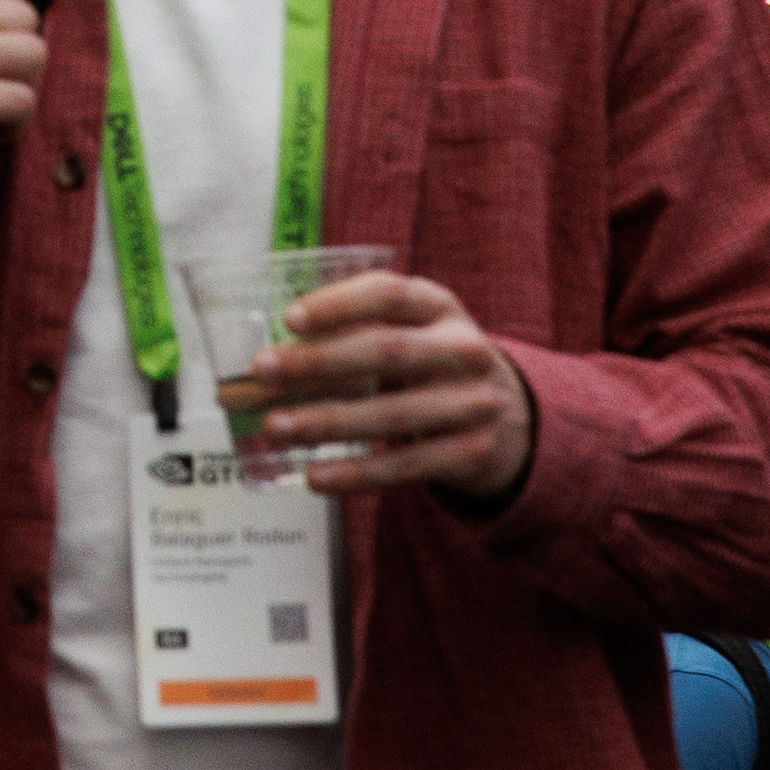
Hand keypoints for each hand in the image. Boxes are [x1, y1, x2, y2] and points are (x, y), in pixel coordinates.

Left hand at [257, 267, 540, 507]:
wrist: (506, 413)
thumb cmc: (428, 362)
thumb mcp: (409, 330)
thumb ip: (354, 332)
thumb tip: (270, 362)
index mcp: (440, 305)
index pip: (389, 293)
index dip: (339, 304)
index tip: (290, 320)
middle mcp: (465, 348)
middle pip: (388, 351)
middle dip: (320, 362)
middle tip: (263, 372)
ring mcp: (475, 402)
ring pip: (394, 414)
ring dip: (327, 421)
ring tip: (275, 427)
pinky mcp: (474, 452)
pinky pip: (407, 466)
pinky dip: (356, 473)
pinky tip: (314, 476)